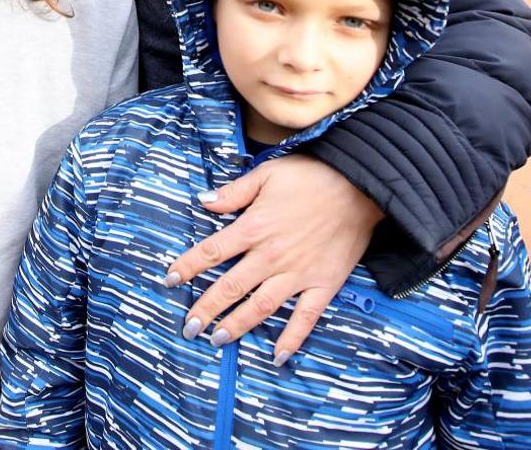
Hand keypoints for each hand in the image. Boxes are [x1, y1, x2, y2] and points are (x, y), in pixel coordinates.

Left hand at [164, 156, 380, 363]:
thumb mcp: (267, 173)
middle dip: (206, 309)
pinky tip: (277, 357)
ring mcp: (298, 273)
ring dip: (237, 326)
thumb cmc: (312, 174)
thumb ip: (234, 192)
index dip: (187, 267)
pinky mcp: (323, 285)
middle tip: (188, 327)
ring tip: (217, 340)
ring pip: (260, 307)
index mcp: (254, 227)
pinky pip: (305, 318)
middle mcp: (271, 255)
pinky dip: (292, 339)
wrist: (361, 185)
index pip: (212, 252)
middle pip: (231, 287)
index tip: (169, 280)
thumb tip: (203, 202)